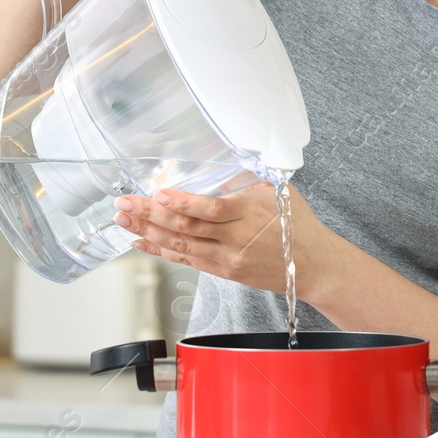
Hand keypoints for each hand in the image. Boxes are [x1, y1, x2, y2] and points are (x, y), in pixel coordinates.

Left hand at [114, 183, 336, 298]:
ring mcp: (228, 258)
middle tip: (124, 203)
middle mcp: (236, 239)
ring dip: (148, 231)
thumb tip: (220, 165)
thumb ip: (248, 180)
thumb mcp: (279, 191)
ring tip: (123, 220)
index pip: (210, 209)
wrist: (314, 265)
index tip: (158, 195)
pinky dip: (161, 252)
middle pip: (186, 227)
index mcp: (250, 213)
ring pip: (180, 245)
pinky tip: (142, 242)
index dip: (181, 203)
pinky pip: (187, 261)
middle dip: (150, 214)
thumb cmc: (298, 225)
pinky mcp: (224, 272)